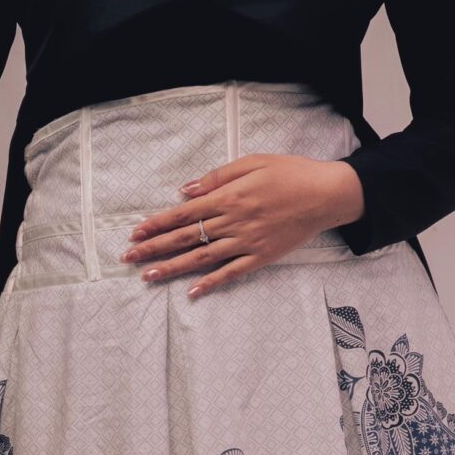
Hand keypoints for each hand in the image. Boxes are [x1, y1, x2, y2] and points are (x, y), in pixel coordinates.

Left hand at [120, 153, 365, 298]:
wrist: (325, 194)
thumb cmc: (290, 173)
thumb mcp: (252, 162)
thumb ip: (217, 177)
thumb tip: (185, 191)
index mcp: (228, 197)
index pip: (182, 214)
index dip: (156, 224)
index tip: (135, 234)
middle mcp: (233, 221)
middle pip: (185, 237)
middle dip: (154, 248)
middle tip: (129, 258)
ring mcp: (246, 242)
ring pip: (202, 258)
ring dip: (172, 268)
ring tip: (148, 276)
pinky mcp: (261, 256)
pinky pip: (231, 273)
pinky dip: (210, 283)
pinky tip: (192, 292)